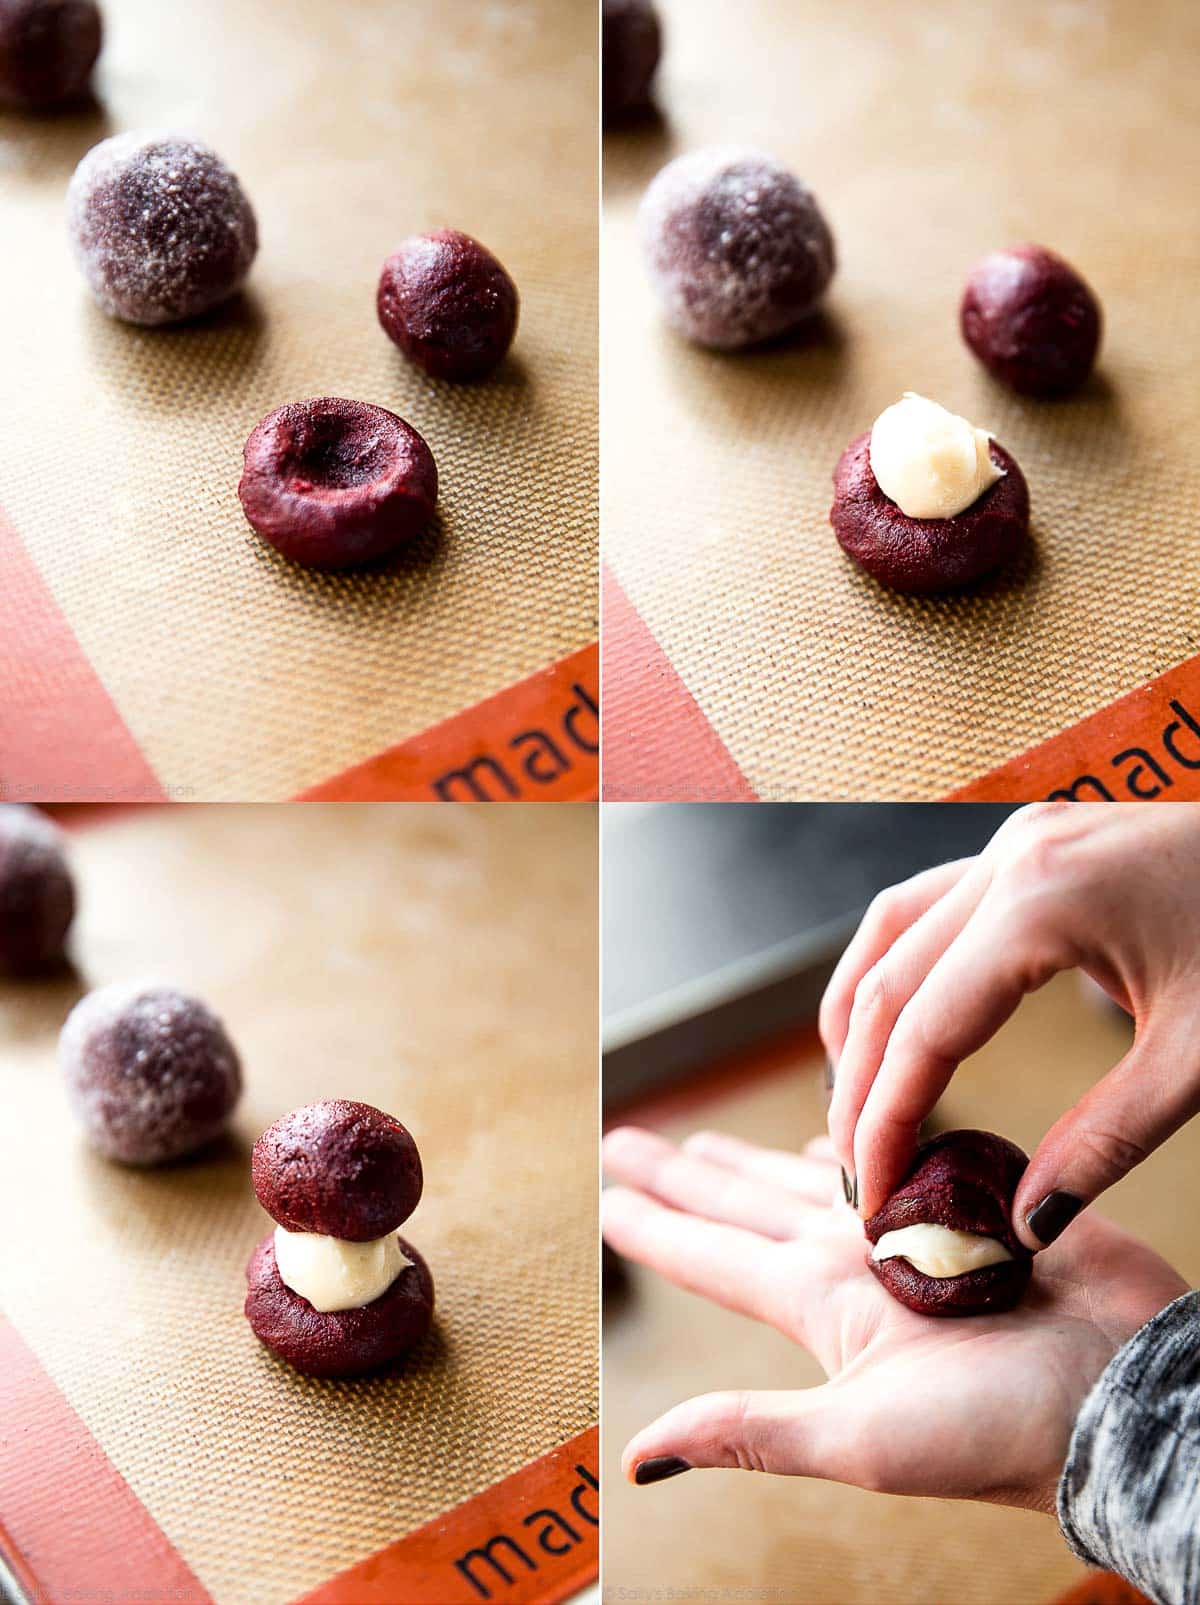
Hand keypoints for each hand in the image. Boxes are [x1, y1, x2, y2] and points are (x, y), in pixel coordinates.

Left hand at [602, 1125, 1185, 1508]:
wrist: (1129, 1394)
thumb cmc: (1004, 1430)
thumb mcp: (861, 1439)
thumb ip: (751, 1433)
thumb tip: (638, 1459)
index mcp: (823, 1306)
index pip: (714, 1256)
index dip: (656, 1225)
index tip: (606, 1195)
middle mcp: (858, 1261)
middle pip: (748, 1203)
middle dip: (691, 1175)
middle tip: (632, 1141)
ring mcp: (916, 1225)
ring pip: (817, 1172)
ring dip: (761, 1157)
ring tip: (714, 1142)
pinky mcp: (975, 1196)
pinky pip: (910, 1150)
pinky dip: (874, 1134)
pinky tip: (842, 1128)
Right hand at [820, 801, 1199, 1239]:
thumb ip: (1105, 1142)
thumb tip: (1025, 1220)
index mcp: (1041, 901)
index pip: (923, 1026)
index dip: (885, 1118)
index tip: (871, 1193)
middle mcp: (1009, 857)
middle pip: (887, 979)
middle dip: (862, 1083)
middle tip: (856, 1170)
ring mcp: (1017, 839)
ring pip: (892, 929)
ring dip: (863, 1018)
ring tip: (857, 1101)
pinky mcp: (1034, 843)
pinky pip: (931, 904)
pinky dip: (900, 968)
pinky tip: (903, 1020)